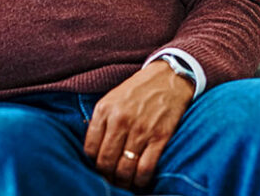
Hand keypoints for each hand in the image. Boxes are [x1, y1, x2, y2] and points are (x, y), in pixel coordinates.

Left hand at [84, 61, 194, 189]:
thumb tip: (92, 151)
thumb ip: (101, 121)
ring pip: (124, 169)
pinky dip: (141, 180)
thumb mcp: (112, 98)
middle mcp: (120, 120)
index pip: (90, 149)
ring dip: (123, 181)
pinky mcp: (160, 137)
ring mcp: (141, 129)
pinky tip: (140, 181)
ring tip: (124, 182)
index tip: (98, 167)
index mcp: (105, 110)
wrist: (169, 76)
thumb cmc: (138, 89)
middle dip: (107, 175)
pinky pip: (146, 168)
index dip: (92, 164)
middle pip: (105, 162)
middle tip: (111, 178)